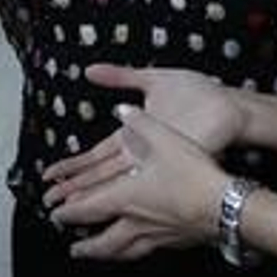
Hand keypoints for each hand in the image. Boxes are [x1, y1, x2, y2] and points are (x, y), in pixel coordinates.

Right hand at [40, 64, 242, 198]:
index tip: (51, 174)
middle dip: (72, 186)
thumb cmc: (198, 94)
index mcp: (134, 134)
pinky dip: (120, 193)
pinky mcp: (169, 165)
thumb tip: (90, 70)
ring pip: (113, 182)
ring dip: (88, 194)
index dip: (73, 165)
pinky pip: (139, 182)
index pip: (95, 154)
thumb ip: (121, 75)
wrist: (229, 106)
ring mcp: (154, 162)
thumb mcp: (152, 79)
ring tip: (65, 207)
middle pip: (98, 173)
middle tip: (47, 199)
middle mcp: (140, 153)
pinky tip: (102, 204)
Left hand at [49, 105, 227, 260]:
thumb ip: (142, 123)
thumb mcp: (165, 139)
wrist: (226, 207)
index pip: (88, 207)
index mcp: (127, 196)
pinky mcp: (175, 242)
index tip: (56, 214)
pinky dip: (133, 252)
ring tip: (96, 256)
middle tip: (72, 246)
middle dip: (84, 244)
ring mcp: (156, 235)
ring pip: (122, 251)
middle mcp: (136, 221)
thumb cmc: (194, 175)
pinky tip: (138, 249)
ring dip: (104, 254)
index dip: (69, 211)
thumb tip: (124, 110)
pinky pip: (145, 251)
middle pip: (102, 240)